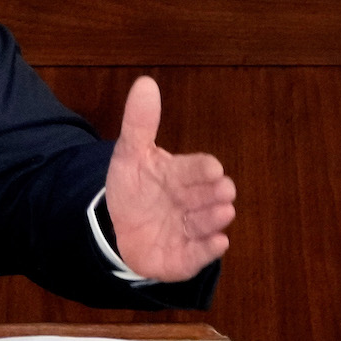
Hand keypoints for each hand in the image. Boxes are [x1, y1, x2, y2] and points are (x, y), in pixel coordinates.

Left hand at [102, 77, 235, 282]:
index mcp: (182, 175)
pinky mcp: (185, 257)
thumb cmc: (133, 189)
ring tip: (223, 212)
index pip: (198, 168)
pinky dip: (208, 250)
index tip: (212, 167)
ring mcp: (190, 230)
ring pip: (208, 223)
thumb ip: (139, 123)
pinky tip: (219, 242)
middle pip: (209, 195)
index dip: (204, 168)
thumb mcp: (130, 155)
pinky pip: (199, 255)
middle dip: (216, 192)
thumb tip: (145, 83)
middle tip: (223, 189)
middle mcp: (192, 202)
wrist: (117, 230)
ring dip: (215, 218)